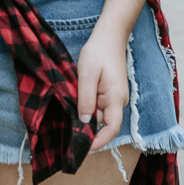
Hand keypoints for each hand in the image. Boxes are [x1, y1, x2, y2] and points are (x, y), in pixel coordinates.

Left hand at [76, 31, 129, 151]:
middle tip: (65, 126)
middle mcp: (118, 101)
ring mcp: (115, 96)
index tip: (82, 149)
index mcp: (116, 98)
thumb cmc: (98, 52)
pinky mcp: (110, 92)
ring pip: (98, 113)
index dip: (98, 142)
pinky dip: (87, 104)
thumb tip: (84, 122)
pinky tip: (76, 97)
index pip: (111, 128)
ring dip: (84, 112)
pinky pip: (98, 104)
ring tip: (69, 105)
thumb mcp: (87, 74)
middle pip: (102, 122)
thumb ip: (85, 99)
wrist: (109, 35)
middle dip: (85, 124)